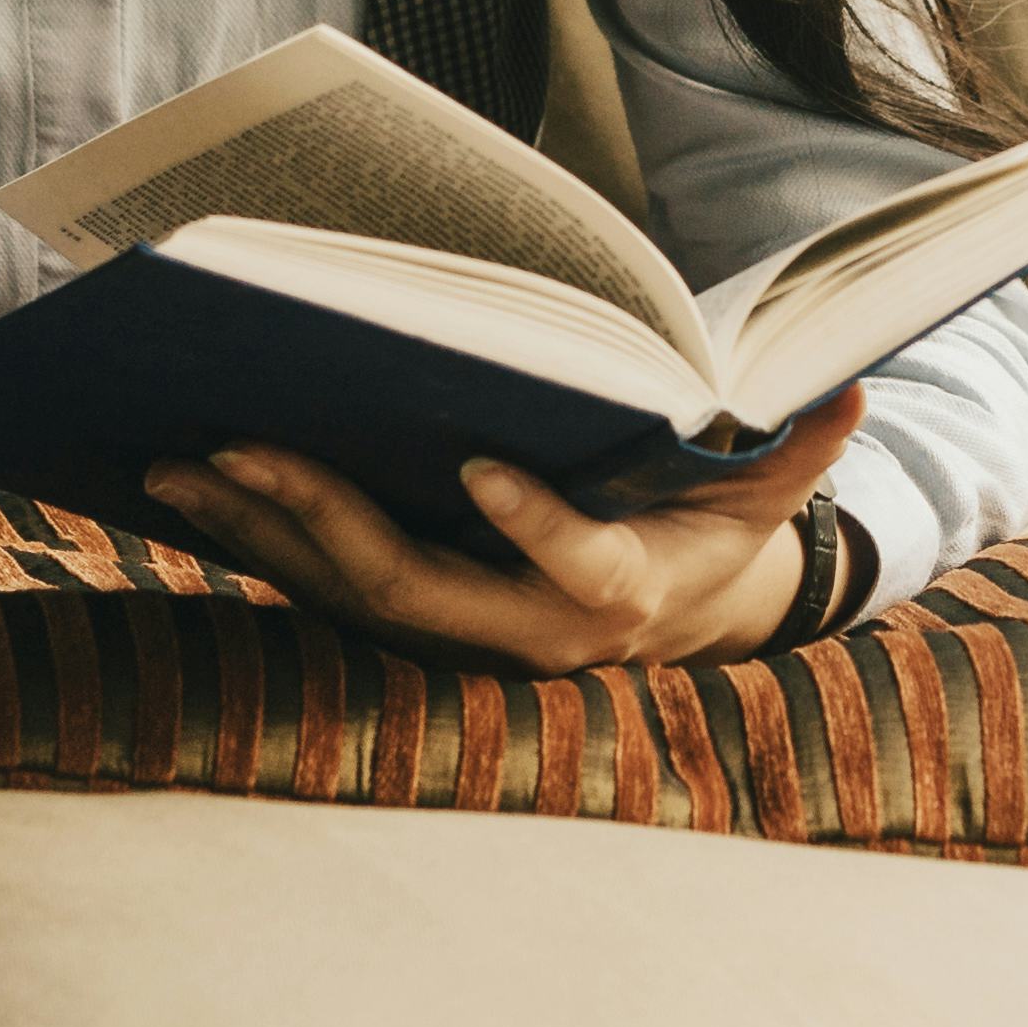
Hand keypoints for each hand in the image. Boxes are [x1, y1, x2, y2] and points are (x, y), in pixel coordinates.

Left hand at [144, 385, 872, 674]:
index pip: (575, 566)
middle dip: (326, 516)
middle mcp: (525, 630)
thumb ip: (797, 453)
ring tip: (178, 463)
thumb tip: (849, 391)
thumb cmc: (708, 540)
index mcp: (619, 594)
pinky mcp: (412, 624)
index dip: (532, 524)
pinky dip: (256, 543)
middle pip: (414, 586)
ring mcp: (458, 635)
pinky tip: (191, 491)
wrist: (672, 630)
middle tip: (247, 446)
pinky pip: (321, 589)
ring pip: (345, 594)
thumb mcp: (761, 504)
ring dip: (260, 533)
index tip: (482, 467)